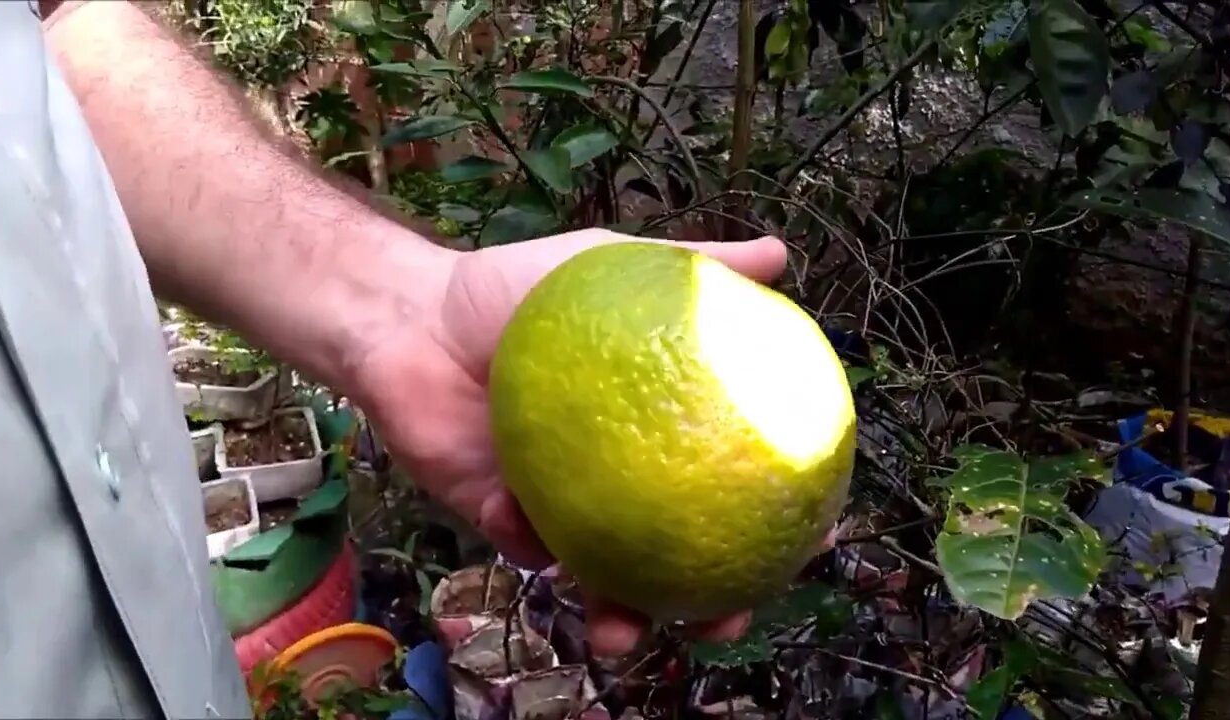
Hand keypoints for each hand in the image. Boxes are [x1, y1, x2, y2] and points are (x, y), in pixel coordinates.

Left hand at [354, 229, 817, 655]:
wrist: (416, 311)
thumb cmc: (516, 289)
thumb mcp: (613, 264)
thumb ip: (693, 266)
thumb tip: (780, 255)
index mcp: (655, 430)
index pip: (732, 481)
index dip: (778, 517)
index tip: (813, 533)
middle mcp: (617, 477)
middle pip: (678, 557)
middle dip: (706, 606)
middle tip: (724, 621)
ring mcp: (562, 504)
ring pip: (601, 580)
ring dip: (617, 617)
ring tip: (621, 633)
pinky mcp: (501, 517)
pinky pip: (522, 543)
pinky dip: (526, 539)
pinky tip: (523, 523)